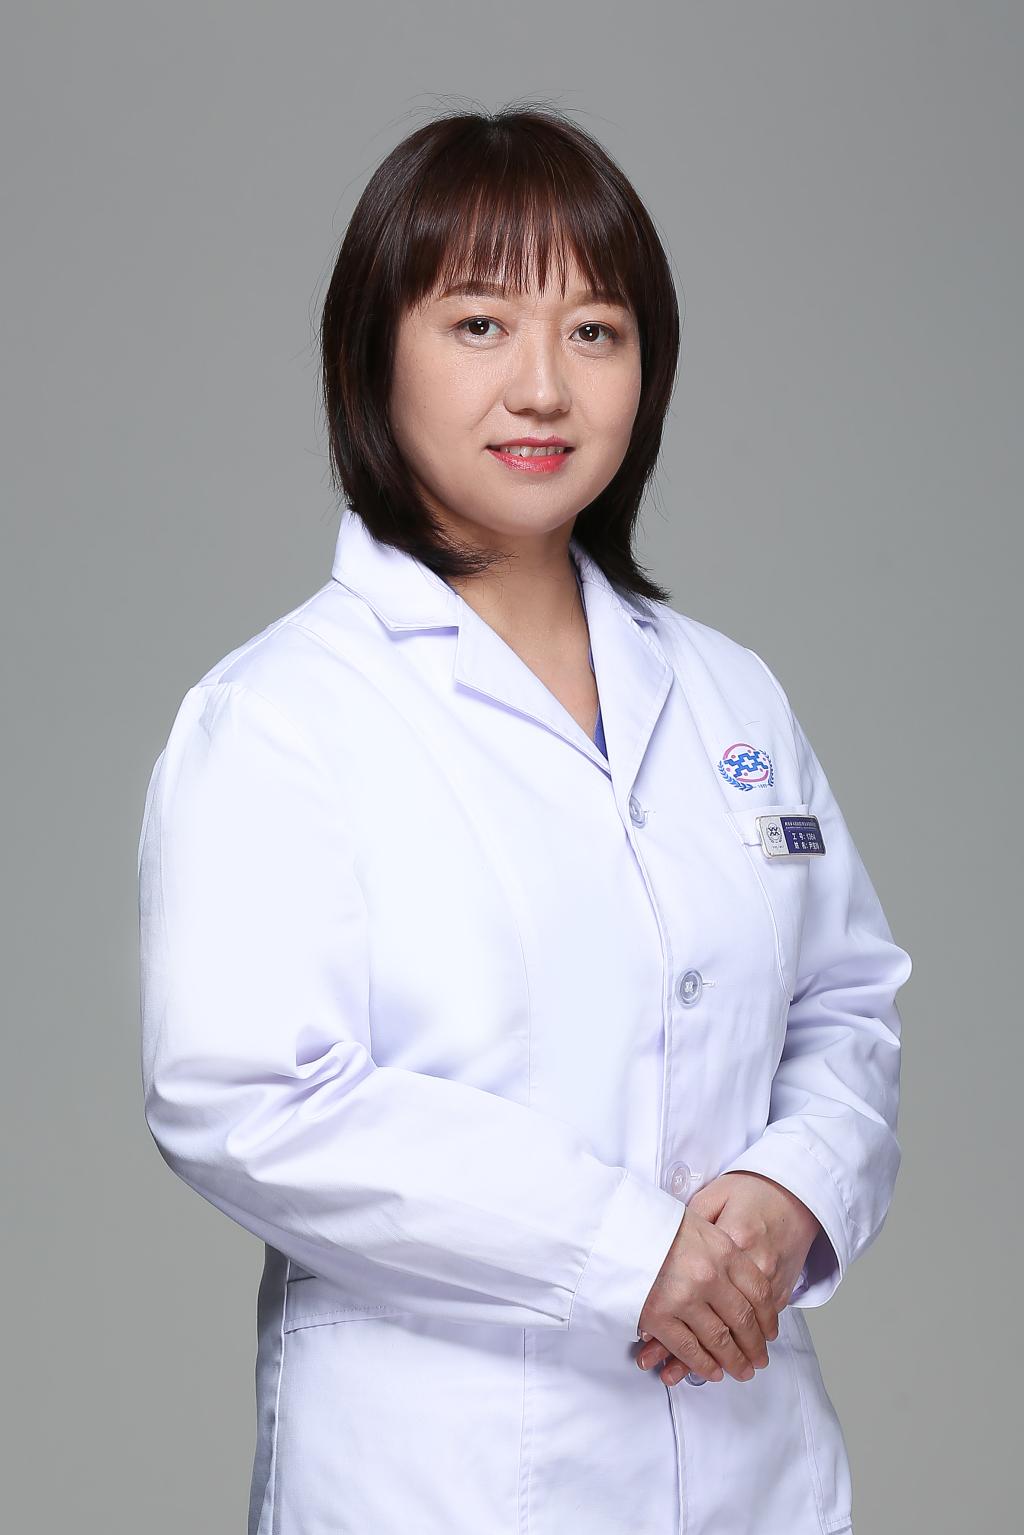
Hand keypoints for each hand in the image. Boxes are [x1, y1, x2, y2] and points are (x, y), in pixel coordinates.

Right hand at [635, 1197, 779, 1386]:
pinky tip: (713, 1372)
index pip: (758, 1291)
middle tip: (759, 1359)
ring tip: (742, 1371)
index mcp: (723, 1249)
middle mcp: (709, 1275)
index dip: (768, 1318)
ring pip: (719, 1340)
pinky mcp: (658, 1316)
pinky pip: (688, 1349)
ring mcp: (684, 1298)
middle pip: (743, 1320)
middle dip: (754, 1345)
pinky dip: (704, 1365)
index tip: (769, 1332)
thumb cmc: (655, 1223)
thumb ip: (722, 1251)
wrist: (615, 1226)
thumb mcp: (699, 1223)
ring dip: (734, 1361)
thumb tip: (741, 1281)